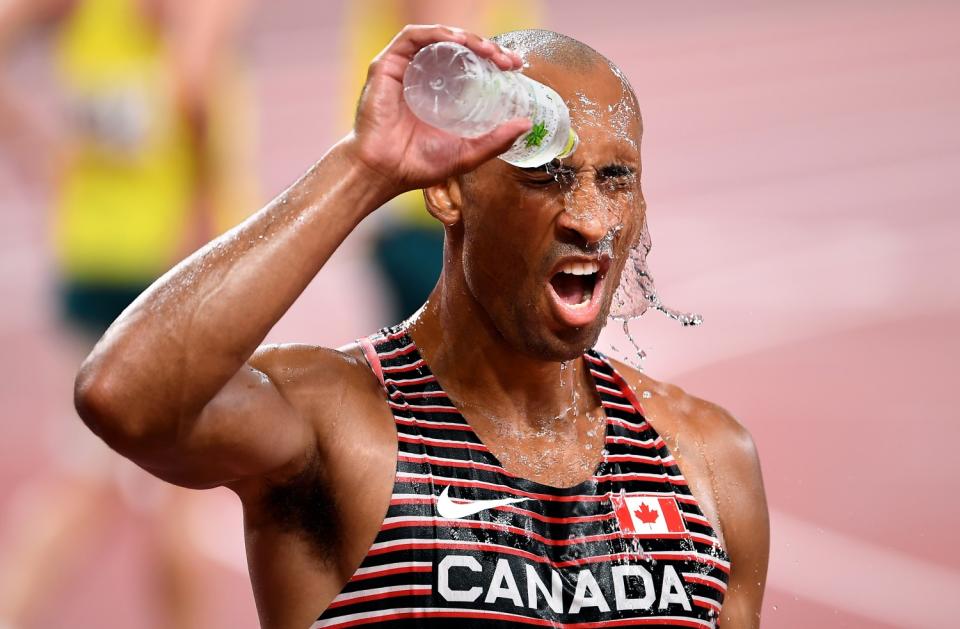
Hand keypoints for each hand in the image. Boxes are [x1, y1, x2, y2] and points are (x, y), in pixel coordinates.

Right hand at [345, 24, 531, 194]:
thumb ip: (496, 141)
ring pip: (439, 38)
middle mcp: (424, 77)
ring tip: (488, 50)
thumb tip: (527, 125)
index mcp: (441, 94)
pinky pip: (413, 37)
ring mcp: (405, 69)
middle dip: (487, 48)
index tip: (514, 66)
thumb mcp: (467, 153)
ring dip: (467, 38)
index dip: (494, 60)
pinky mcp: (387, 65)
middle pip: (458, 49)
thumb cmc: (418, 164)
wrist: (384, 171)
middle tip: (507, 59)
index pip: (471, 66)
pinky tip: (458, 41)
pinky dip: (438, 33)